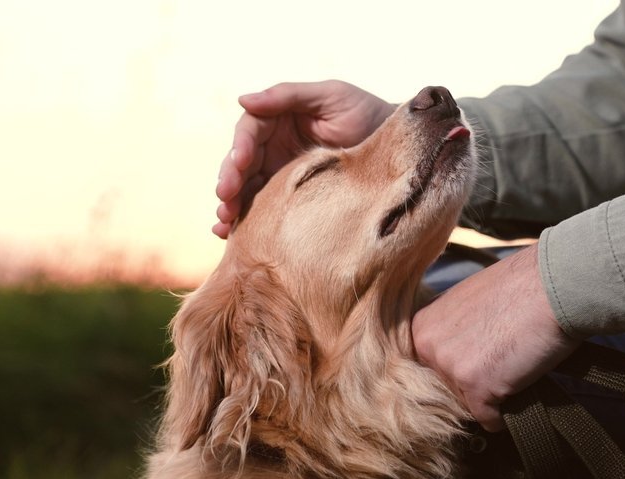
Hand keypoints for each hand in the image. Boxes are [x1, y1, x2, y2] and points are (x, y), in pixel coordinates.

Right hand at [213, 80, 395, 237]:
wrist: (400, 149)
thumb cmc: (367, 114)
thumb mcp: (331, 97)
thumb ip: (288, 95)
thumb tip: (242, 99)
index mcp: (279, 120)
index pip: (249, 132)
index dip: (239, 147)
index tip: (238, 163)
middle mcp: (274, 147)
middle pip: (241, 164)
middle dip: (229, 181)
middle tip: (225, 198)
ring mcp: (280, 175)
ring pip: (246, 190)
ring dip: (231, 205)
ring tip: (223, 223)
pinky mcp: (290, 200)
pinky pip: (262, 210)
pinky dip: (245, 223)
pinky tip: (230, 236)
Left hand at [412, 243, 581, 430]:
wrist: (554, 286)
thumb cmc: (520, 288)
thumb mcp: (467, 303)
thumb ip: (452, 332)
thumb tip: (457, 357)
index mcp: (422, 327)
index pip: (432, 369)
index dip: (461, 367)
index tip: (481, 357)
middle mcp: (428, 347)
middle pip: (447, 390)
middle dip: (474, 384)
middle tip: (501, 360)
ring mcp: (450, 368)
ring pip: (467, 406)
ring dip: (492, 395)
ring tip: (513, 363)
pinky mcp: (476, 387)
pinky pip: (489, 420)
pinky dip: (508, 412)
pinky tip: (521, 380)